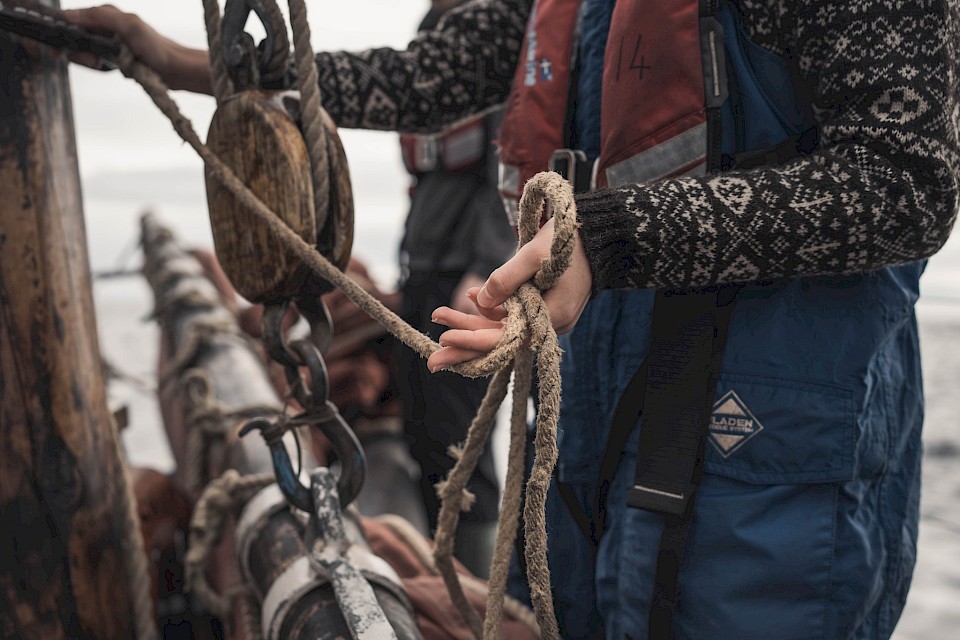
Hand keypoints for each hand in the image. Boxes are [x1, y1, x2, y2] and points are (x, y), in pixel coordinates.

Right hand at [63, 5, 212, 93]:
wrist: (174, 69)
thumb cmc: (156, 47)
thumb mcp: (128, 26)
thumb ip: (100, 17)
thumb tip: (70, 15)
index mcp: (106, 14)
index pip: (73, 18)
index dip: (62, 32)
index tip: (58, 48)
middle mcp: (105, 26)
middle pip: (75, 37)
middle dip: (79, 50)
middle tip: (94, 60)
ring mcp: (108, 42)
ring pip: (84, 50)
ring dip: (89, 59)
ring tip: (102, 63)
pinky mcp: (113, 56)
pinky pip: (96, 60)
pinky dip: (99, 65)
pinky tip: (111, 68)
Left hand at [427, 217, 591, 371]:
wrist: (598, 238)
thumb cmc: (567, 244)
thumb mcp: (532, 256)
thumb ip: (505, 279)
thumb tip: (477, 301)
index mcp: (548, 319)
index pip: (503, 340)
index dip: (472, 342)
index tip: (444, 341)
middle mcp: (545, 327)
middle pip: (499, 343)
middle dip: (464, 347)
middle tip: (431, 360)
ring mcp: (543, 320)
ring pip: (502, 329)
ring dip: (471, 325)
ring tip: (440, 317)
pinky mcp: (541, 309)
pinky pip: (511, 317)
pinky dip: (490, 310)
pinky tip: (469, 298)